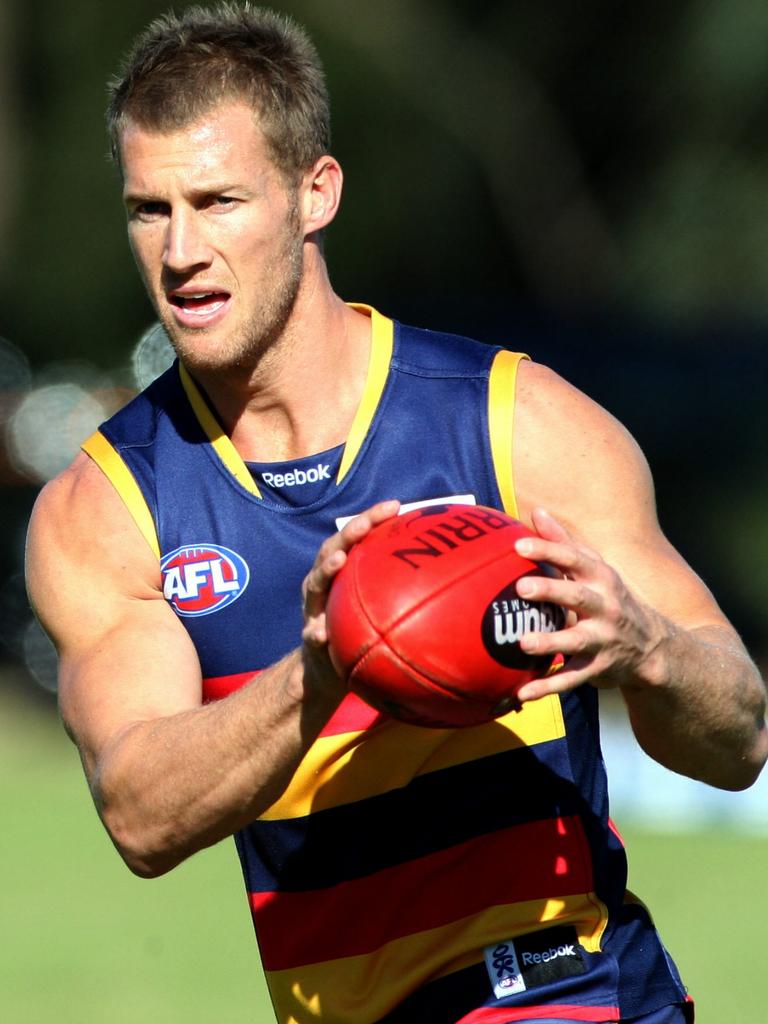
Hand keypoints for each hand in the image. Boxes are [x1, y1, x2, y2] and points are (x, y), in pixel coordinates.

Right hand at [301, 500, 399, 655]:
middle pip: (331, 550)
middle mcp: (323, 584)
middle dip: (347, 535)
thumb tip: (445, 567)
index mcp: (341, 570)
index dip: (372, 518)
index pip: (355, 536)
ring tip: (339, 560)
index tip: (394, 505)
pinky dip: (315, 632)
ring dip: (326, 571)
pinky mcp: (311, 637)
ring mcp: (313, 608)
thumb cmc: (358, 627)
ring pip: (314, 585)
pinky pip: (312, 634)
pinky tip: (320, 633)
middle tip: (364, 525)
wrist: (328, 668)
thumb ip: (397, 584)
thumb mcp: (376, 602)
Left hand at [512, 508, 664, 702]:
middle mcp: (606, 608)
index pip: (575, 560)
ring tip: (523, 642)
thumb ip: (564, 542)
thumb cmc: (611, 599)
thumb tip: (537, 512)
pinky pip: (571, 679)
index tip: (518, 545)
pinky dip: (548, 687)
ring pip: (576, 642)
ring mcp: (603, 640)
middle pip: (577, 597)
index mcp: (602, 579)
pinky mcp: (598, 669)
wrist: (654, 648)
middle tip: (521, 588)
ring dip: (550, 643)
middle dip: (551, 592)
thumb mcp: (595, 569)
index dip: (547, 550)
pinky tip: (523, 693)